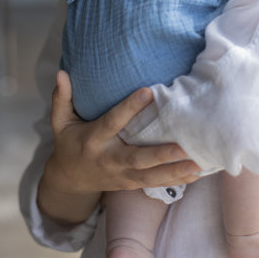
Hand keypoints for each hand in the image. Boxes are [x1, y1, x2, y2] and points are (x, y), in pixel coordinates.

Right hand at [38, 71, 199, 224]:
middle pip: (136, 159)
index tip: (149, 91)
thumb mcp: (60, 122)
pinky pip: (155, 184)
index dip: (129, 108)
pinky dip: (176, 181)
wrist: (69, 180)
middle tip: (183, 147)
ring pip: (150, 177)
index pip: (112, 122)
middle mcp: (109, 160)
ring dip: (174, 172)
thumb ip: (62, 98)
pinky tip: (196, 174)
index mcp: (93, 140)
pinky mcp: (131, 184)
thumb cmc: (69, 143)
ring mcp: (121, 176)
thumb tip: (62, 72)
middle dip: (160, 155)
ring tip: (197, 165)